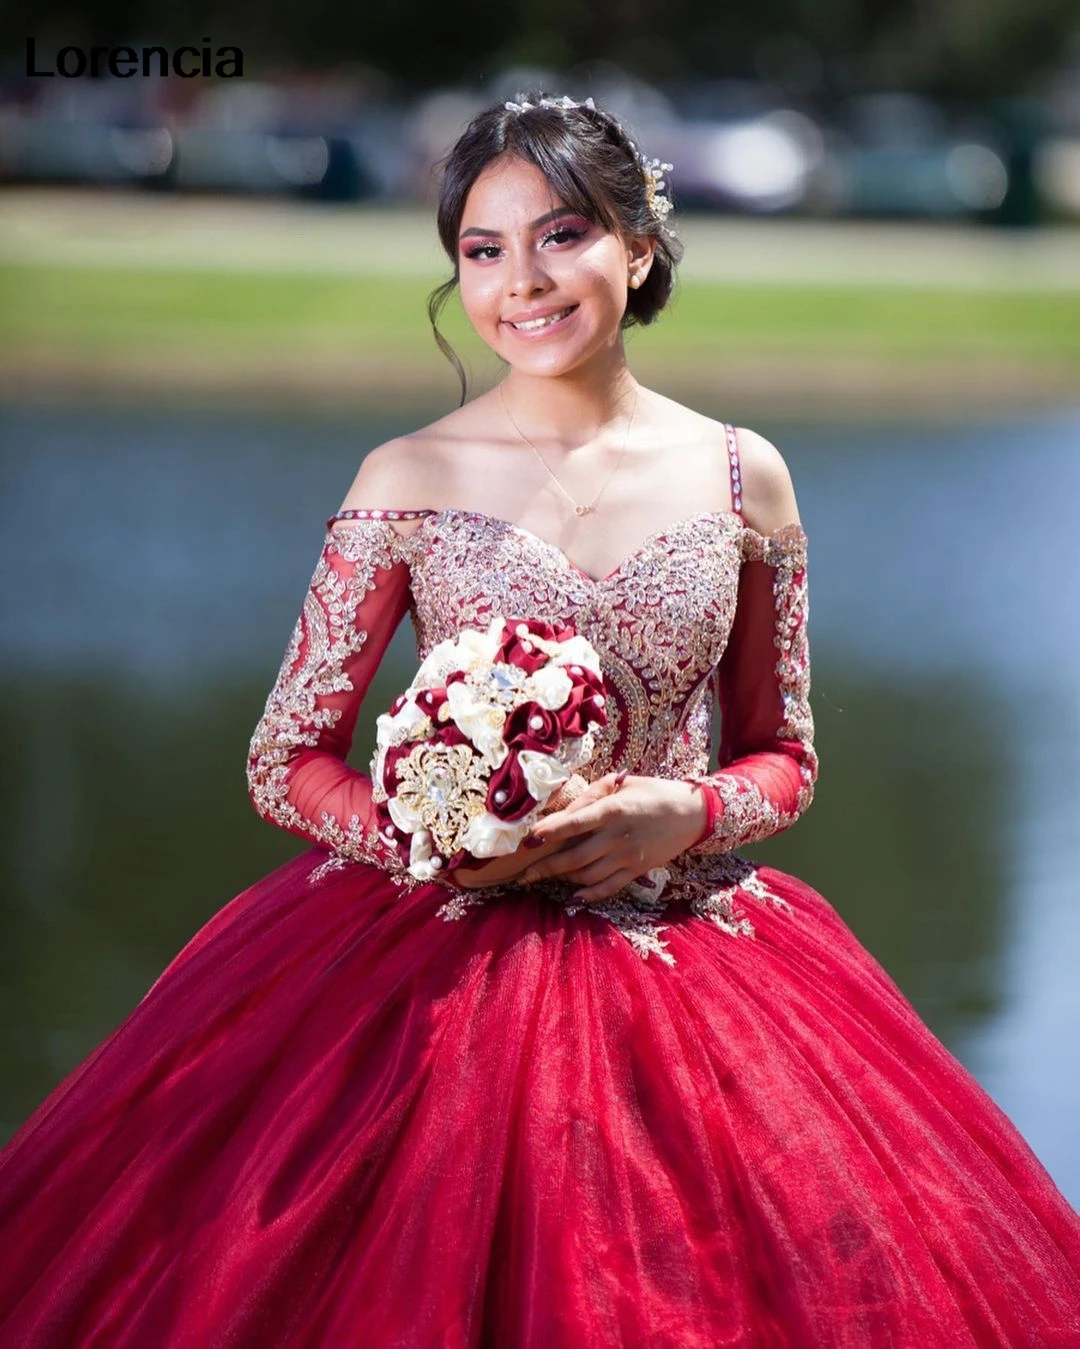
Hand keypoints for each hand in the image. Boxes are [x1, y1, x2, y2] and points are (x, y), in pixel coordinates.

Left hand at [513, 772, 706, 903]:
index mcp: (614, 809)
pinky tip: (573, 895)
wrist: (692, 813)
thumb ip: (594, 795)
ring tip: (548, 874)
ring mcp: (627, 857)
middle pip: (575, 857)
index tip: (530, 840)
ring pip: (587, 875)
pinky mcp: (636, 871)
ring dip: (564, 877)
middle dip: (546, 866)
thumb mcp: (624, 783)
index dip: (551, 832)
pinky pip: (608, 888)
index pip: (576, 822)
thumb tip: (566, 810)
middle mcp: (618, 836)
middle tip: (524, 872)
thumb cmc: (654, 792)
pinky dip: (589, 894)